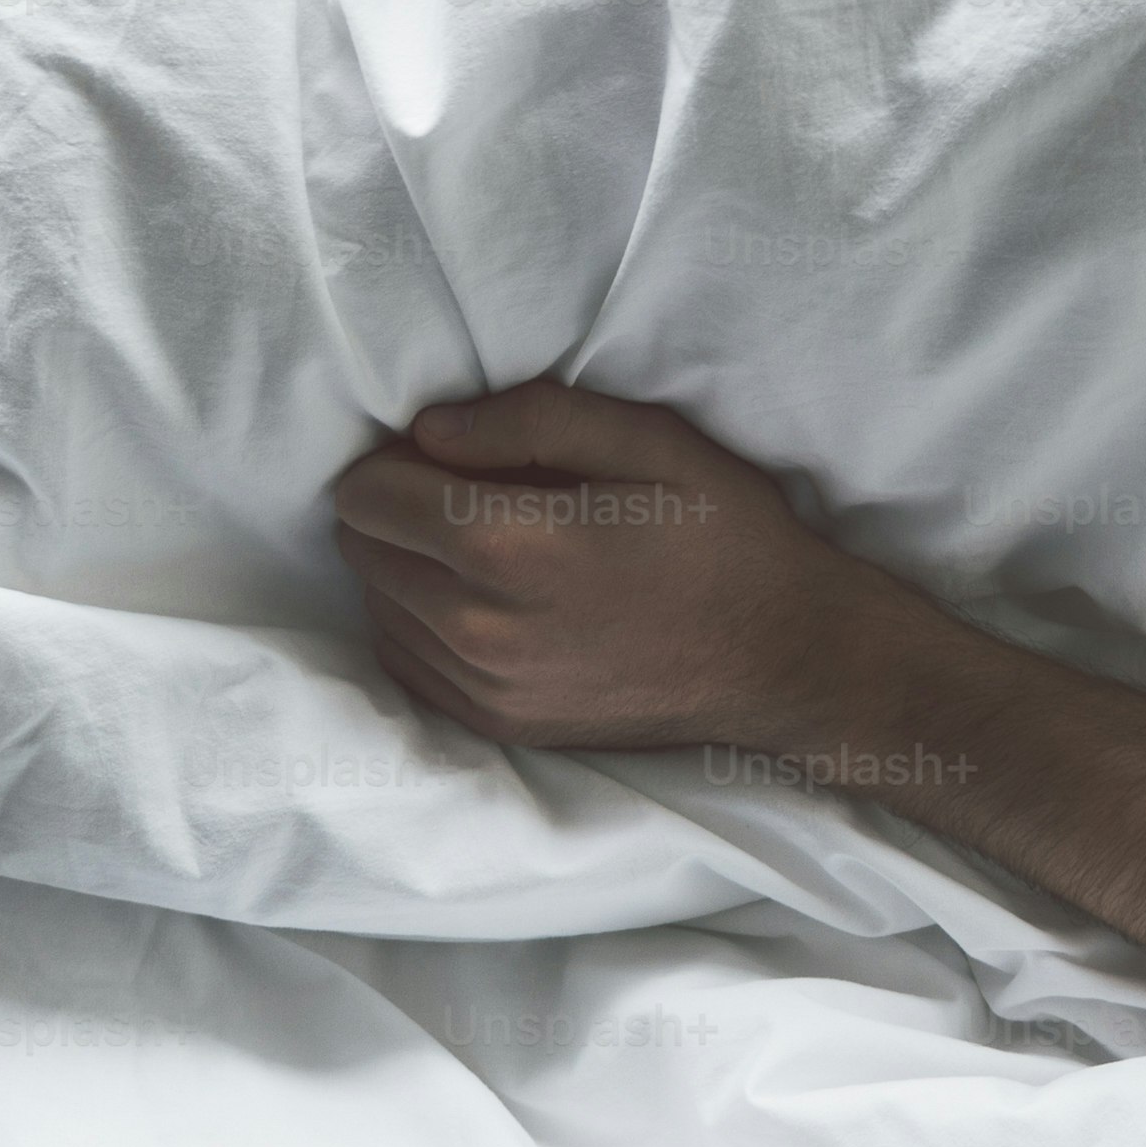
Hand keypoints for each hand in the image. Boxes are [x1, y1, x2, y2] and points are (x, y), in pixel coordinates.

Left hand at [331, 377, 898, 756]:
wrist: (782, 659)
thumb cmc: (724, 535)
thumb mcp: (650, 441)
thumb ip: (530, 419)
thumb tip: (429, 428)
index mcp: (507, 546)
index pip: (368, 494)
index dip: (398, 455)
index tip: (451, 447)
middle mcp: (478, 628)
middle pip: (363, 548)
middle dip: (398, 505)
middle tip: (473, 487)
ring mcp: (484, 689)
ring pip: (379, 605)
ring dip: (409, 565)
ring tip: (489, 544)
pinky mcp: (498, 726)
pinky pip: (407, 663)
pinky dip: (423, 622)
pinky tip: (487, 598)